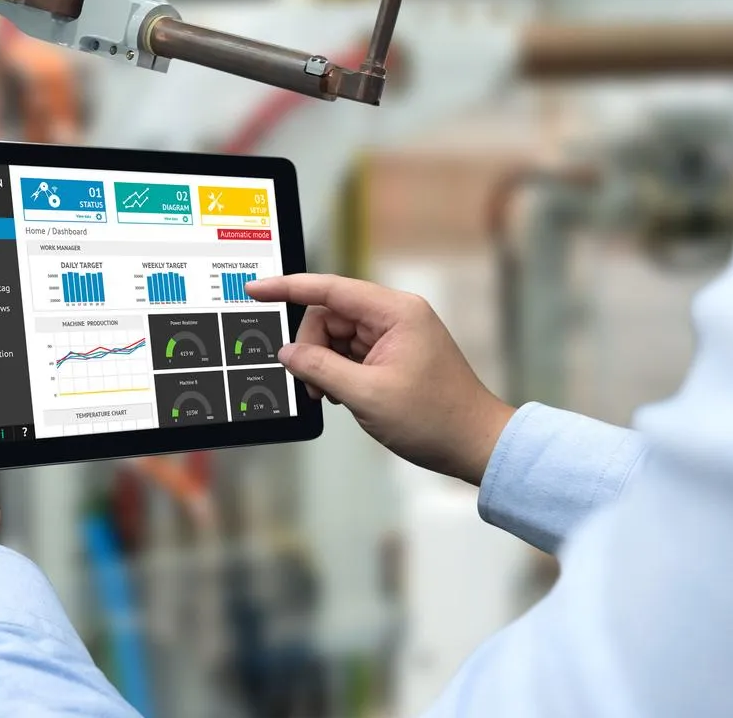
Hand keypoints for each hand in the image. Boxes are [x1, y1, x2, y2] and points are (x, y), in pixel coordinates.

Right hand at [248, 273, 514, 485]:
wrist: (475, 445)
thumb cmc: (436, 420)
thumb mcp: (367, 395)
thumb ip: (319, 368)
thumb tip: (288, 352)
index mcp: (396, 312)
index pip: (330, 288)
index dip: (288, 287)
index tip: (257, 289)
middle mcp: (396, 316)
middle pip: (330, 315)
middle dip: (312, 347)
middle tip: (312, 384)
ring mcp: (396, 334)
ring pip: (337, 336)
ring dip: (325, 363)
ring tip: (333, 396)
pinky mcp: (394, 353)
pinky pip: (351, 351)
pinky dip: (339, 371)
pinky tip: (343, 394)